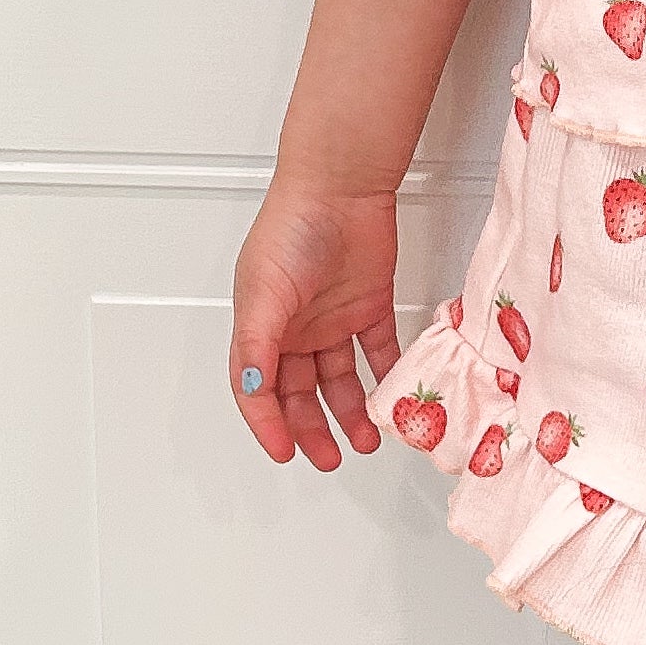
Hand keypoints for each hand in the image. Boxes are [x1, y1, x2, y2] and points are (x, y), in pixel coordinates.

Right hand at [230, 174, 403, 469]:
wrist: (342, 186)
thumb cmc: (290, 227)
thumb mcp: (262, 292)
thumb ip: (257, 345)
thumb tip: (253, 389)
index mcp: (260, 326)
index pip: (259, 388)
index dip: (268, 424)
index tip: (284, 452)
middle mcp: (295, 327)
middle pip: (300, 393)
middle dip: (312, 429)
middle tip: (328, 458)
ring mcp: (333, 317)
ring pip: (340, 379)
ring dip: (351, 412)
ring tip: (366, 441)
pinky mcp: (370, 305)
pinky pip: (378, 350)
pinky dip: (384, 375)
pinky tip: (392, 397)